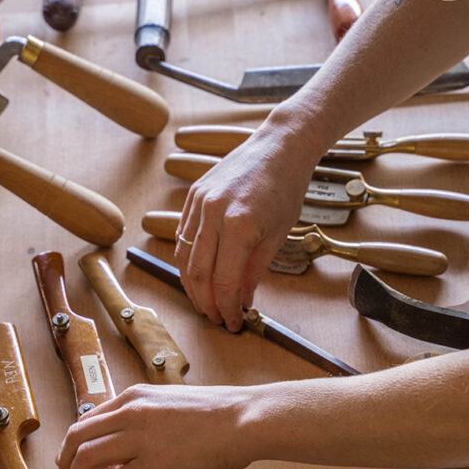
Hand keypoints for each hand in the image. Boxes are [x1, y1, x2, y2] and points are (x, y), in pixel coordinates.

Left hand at [55, 383, 252, 468]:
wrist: (243, 420)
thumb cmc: (218, 413)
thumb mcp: (171, 402)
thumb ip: (147, 417)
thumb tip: (134, 441)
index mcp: (135, 396)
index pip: (89, 418)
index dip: (75, 442)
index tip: (76, 458)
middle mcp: (131, 413)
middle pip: (77, 437)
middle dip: (65, 461)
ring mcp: (141, 438)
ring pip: (87, 458)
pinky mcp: (154, 464)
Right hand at [174, 111, 322, 329]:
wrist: (279, 146)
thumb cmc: (285, 188)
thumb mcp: (276, 236)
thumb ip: (254, 271)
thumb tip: (241, 299)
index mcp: (238, 226)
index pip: (224, 282)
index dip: (228, 308)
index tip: (234, 322)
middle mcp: (213, 214)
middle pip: (198, 274)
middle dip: (206, 303)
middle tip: (217, 318)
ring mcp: (199, 203)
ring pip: (184, 257)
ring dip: (192, 285)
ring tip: (205, 302)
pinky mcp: (193, 196)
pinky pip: (183, 236)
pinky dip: (188, 259)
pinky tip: (198, 274)